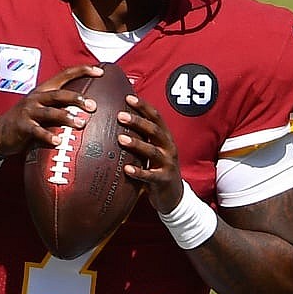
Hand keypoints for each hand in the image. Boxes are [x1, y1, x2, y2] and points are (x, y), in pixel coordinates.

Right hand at [0, 66, 102, 156]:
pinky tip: (58, 141)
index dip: (82, 70)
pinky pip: (37, 131)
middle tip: (93, 106)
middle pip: (59, 94)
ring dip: (66, 117)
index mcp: (44, 90)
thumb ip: (60, 106)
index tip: (100, 71)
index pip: (64, 75)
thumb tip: (86, 108)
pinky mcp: (22, 127)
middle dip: (77, 98)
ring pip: (50, 112)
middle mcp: (37, 98)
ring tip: (81, 124)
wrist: (0, 133)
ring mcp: (29, 112)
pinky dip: (48, 136)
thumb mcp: (42, 108)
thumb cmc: (27, 120)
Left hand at [117, 94, 184, 211]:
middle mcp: (169, 148)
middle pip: (154, 131)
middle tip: (120, 116)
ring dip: (137, 144)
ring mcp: (168, 164)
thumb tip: (119, 119)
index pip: (156, 117)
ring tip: (121, 139)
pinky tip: (127, 169)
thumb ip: (142, 137)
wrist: (173, 195)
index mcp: (165, 138)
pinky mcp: (164, 180)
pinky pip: (151, 176)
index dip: (143, 107)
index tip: (128, 98)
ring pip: (152, 151)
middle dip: (138, 122)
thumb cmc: (157, 168)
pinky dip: (139, 172)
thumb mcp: (153, 150)